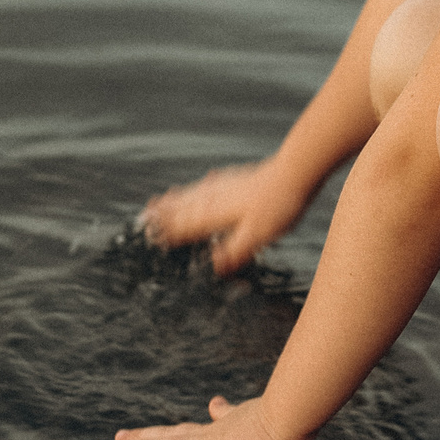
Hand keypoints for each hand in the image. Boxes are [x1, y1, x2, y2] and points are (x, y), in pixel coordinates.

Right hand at [141, 161, 308, 276]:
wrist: (294, 172)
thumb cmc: (278, 205)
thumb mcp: (257, 237)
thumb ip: (234, 252)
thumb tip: (214, 266)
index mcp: (216, 214)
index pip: (185, 226)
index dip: (168, 232)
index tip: (150, 236)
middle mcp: (215, 198)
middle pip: (183, 207)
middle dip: (164, 213)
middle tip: (145, 215)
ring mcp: (226, 185)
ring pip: (194, 194)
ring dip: (176, 199)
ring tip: (161, 199)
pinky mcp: (239, 178)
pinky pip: (211, 182)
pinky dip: (201, 185)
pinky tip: (205, 180)